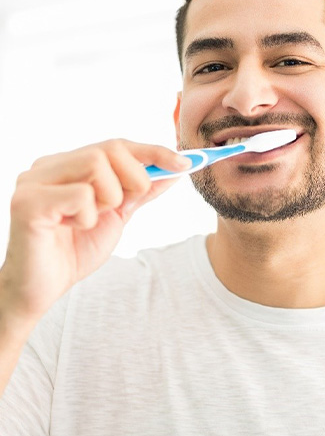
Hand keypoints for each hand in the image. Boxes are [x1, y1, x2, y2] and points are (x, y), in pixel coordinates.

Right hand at [0, 139, 190, 324]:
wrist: (41, 290)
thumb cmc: (73, 251)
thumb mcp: (117, 216)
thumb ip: (141, 192)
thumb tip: (174, 171)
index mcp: (67, 165)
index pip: (116, 145)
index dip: (153, 152)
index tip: (185, 164)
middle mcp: (48, 166)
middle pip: (109, 149)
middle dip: (133, 178)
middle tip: (122, 206)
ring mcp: (34, 181)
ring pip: (96, 165)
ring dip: (109, 198)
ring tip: (90, 220)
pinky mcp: (28, 202)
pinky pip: (81, 195)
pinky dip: (88, 217)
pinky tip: (71, 230)